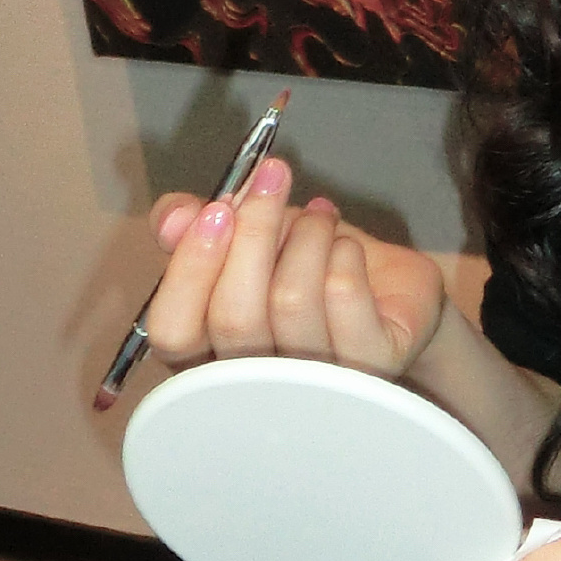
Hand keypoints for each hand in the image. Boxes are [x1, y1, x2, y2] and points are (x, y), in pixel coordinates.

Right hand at [142, 156, 446, 381]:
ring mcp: (317, 382)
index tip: (214, 210)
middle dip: (253, 232)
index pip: (173, 330)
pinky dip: (343, 253)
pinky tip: (347, 247)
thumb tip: (174, 218)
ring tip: (320, 215)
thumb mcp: (241, 236)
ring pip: (291, 301)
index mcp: (209, 359)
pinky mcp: (372, 363)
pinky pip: (343, 296)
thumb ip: (193, 223)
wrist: (386, 289)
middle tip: (272, 177)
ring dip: (307, 236)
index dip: (189, 268)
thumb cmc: (302, 270)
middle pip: (234, 318)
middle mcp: (257, 383)